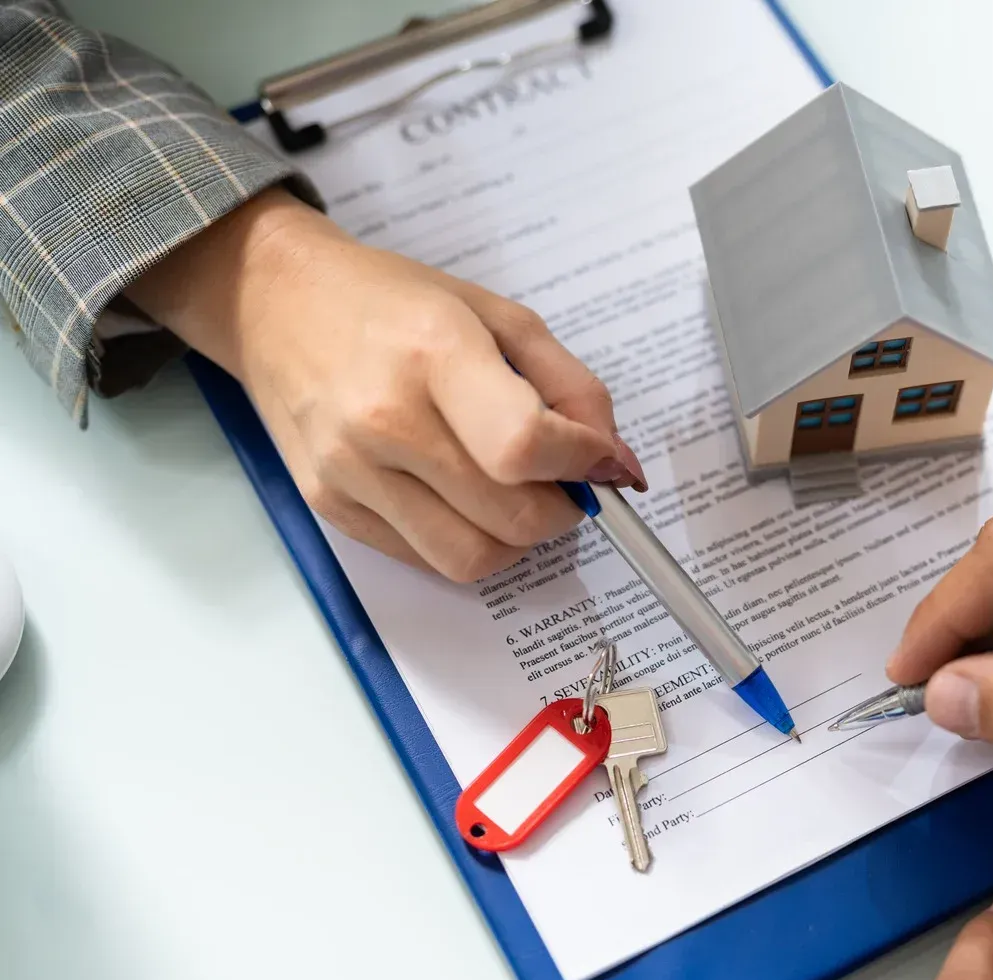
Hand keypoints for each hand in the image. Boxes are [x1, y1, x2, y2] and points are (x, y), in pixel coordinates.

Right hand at [126, 188, 644, 580]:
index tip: (599, 461)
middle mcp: (384, 419)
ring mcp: (349, 471)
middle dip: (560, 510)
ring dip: (514, 540)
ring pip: (471, 559)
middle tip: (560, 481)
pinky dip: (463, 541)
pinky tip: (459, 497)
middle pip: (510, 518)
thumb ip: (572, 387)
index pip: (525, 446)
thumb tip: (615, 464)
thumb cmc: (393, 302)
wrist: (273, 301)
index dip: (581, 465)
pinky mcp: (328, 507)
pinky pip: (425, 560)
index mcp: (434, 353)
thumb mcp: (498, 316)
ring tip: (511, 494)